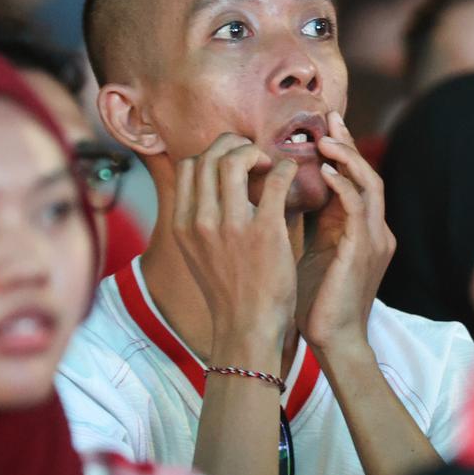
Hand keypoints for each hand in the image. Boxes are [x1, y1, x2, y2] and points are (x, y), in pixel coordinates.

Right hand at [173, 133, 299, 362]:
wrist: (246, 329)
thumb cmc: (229, 292)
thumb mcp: (198, 253)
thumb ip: (200, 220)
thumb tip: (214, 187)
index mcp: (183, 225)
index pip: (189, 166)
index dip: (212, 154)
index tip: (232, 164)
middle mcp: (200, 221)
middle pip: (209, 155)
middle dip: (234, 145)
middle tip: (254, 157)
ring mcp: (231, 226)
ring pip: (236, 159)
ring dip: (256, 152)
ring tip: (269, 164)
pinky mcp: (265, 232)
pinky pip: (276, 180)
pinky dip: (285, 168)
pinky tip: (291, 175)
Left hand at [296, 112, 395, 357]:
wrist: (332, 341)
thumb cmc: (315, 302)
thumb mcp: (309, 252)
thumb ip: (305, 224)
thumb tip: (274, 195)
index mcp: (362, 230)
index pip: (355, 178)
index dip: (341, 150)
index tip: (321, 126)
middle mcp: (375, 230)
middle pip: (367, 172)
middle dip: (348, 143)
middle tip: (328, 118)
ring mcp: (373, 240)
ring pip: (369, 184)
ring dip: (348, 159)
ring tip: (326, 140)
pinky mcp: (364, 252)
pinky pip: (360, 209)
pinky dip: (344, 186)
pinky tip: (325, 171)